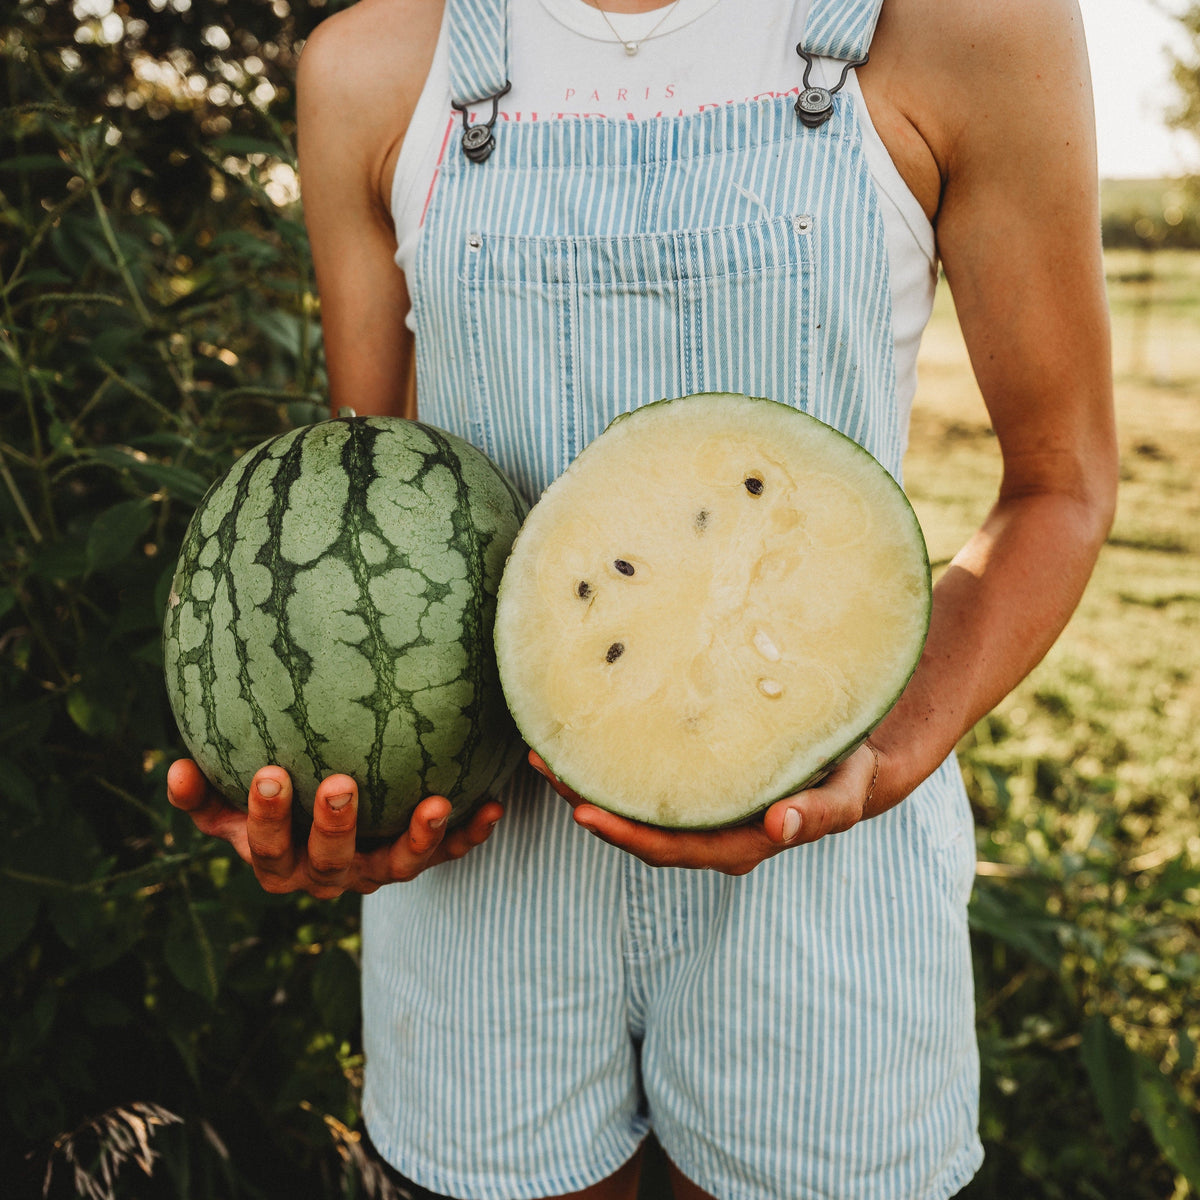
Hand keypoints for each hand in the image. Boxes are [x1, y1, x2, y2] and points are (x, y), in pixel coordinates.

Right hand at [166, 759, 503, 897]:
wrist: (326, 831)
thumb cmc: (273, 805)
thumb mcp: (229, 805)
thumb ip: (202, 794)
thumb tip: (173, 767)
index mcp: (277, 860)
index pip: (264, 844)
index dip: (266, 815)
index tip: (270, 772)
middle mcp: (325, 876)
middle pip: (329, 860)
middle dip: (334, 825)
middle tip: (342, 783)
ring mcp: (373, 872)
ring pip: (397, 867)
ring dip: (418, 838)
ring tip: (438, 804)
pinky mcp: (414, 863)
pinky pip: (445, 856)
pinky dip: (469, 835)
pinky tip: (492, 803)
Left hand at [529, 741, 882, 875]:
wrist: (851, 757)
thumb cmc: (847, 773)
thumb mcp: (844, 794)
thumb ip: (819, 814)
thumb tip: (780, 827)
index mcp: (737, 842)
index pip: (669, 848)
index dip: (625, 835)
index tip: (583, 814)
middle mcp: (708, 831)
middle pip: (636, 828)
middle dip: (587, 802)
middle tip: (544, 764)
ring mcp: (697, 809)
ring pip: (632, 803)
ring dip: (588, 780)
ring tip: (546, 746)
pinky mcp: (692, 782)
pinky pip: (643, 779)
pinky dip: (611, 761)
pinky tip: (585, 733)